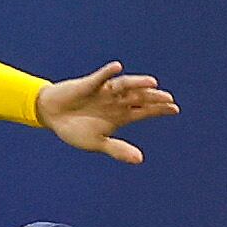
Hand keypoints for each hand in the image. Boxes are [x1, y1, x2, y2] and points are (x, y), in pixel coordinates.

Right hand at [35, 62, 178, 163]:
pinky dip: (108, 72)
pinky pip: (100, 77)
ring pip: (125, 86)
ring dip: (137, 83)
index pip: (144, 111)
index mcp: (120, 116)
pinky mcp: (89, 84)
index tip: (175, 109)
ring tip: (152, 83)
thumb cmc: (74, 129)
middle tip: (168, 98)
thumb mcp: (96, 142)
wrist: (51, 115)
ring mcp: (103, 92)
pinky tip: (117, 67)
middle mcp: (116, 101)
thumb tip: (140, 159)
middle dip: (153, 98)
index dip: (159, 110)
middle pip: (139, 98)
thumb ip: (117, 149)